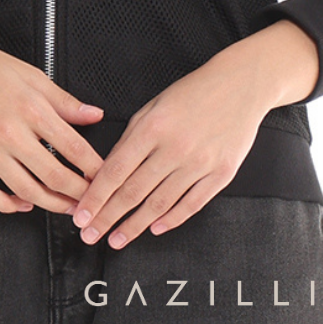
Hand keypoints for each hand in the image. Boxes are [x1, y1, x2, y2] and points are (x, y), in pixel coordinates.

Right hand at [0, 4, 107, 215]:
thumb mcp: (29, 73)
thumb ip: (63, 99)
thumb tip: (93, 115)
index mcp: (31, 108)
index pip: (74, 147)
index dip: (94, 167)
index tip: (106, 176)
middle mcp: (11, 133)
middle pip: (55, 176)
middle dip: (79, 194)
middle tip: (92, 201)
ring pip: (26, 191)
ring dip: (51, 204)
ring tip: (66, 208)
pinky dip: (10, 206)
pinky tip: (23, 204)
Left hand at [70, 20, 319, 248]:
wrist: (241, 84)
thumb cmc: (195, 92)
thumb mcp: (154, 105)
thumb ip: (132, 138)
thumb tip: (109, 172)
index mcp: (154, 127)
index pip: (116, 170)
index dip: (95, 197)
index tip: (81, 215)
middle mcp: (176, 147)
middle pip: (134, 192)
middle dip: (108, 217)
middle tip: (90, 235)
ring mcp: (200, 162)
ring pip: (160, 203)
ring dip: (135, 225)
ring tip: (117, 239)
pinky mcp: (222, 172)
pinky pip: (192, 203)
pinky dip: (172, 219)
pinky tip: (155, 228)